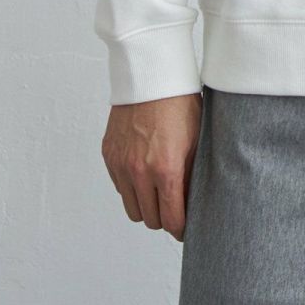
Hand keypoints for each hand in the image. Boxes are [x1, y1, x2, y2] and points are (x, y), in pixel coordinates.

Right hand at [101, 91, 202, 240]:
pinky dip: (132, 187)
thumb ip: (191, 177)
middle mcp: (139, 172)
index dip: (181, 228)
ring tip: (159, 192)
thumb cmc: (180, 104)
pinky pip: (120, 187)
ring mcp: (121, 164)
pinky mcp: (109, 155)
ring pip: (132, 208)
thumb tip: (192, 205)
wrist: (152, 76)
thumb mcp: (196, 141)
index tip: (186, 227)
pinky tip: (144, 173)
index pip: (171, 220)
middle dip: (164, 217)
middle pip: (150, 219)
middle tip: (175, 207)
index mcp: (166, 170)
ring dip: (146, 206)